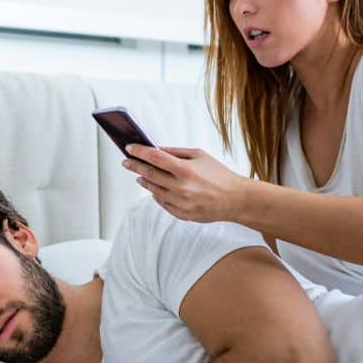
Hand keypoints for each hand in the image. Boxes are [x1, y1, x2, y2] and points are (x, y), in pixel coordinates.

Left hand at [123, 145, 250, 223]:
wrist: (236, 199)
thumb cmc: (219, 174)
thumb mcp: (199, 155)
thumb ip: (176, 152)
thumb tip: (155, 149)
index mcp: (185, 170)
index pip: (155, 158)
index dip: (139, 152)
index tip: (129, 148)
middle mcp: (181, 187)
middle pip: (150, 174)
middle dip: (135, 166)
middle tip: (126, 161)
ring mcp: (180, 203)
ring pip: (153, 190)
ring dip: (144, 181)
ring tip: (138, 175)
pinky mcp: (182, 214)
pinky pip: (162, 203)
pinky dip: (156, 194)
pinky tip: (154, 188)